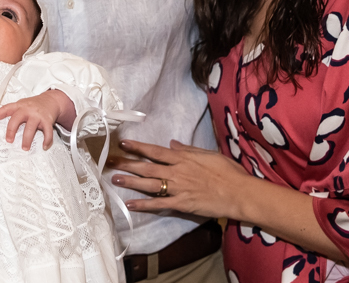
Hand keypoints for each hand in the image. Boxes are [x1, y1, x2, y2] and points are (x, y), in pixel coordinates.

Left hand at [0, 90, 74, 149]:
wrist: (51, 100)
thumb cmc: (34, 105)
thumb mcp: (22, 104)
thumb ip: (12, 111)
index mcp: (20, 106)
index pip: (7, 108)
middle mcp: (28, 110)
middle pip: (17, 119)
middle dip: (11, 130)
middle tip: (9, 140)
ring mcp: (38, 115)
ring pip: (31, 128)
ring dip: (27, 140)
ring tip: (25, 147)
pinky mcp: (47, 120)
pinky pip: (47, 132)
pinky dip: (47, 140)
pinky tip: (44, 146)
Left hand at [109, 139, 250, 220]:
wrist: (239, 193)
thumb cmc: (228, 172)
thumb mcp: (208, 154)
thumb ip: (188, 150)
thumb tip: (171, 144)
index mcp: (183, 158)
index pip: (155, 151)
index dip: (138, 147)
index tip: (123, 143)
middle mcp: (177, 171)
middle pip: (147, 166)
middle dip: (127, 163)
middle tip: (110, 161)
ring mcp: (178, 188)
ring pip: (149, 184)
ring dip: (131, 181)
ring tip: (115, 179)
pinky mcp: (181, 204)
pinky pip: (159, 204)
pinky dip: (144, 204)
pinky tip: (130, 204)